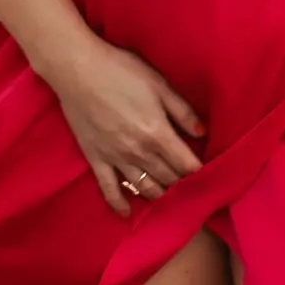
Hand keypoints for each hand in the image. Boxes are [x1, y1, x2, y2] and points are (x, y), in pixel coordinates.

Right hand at [40, 35, 203, 216]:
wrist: (77, 69)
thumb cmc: (121, 71)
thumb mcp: (159, 84)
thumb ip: (182, 111)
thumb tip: (202, 133)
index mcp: (158, 133)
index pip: (186, 163)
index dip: (199, 172)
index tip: (208, 176)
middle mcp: (139, 152)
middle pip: (168, 177)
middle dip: (182, 184)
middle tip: (192, 188)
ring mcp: (116, 158)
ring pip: (144, 187)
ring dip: (159, 194)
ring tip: (169, 198)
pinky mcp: (96, 159)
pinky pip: (109, 189)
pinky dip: (119, 203)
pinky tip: (127, 214)